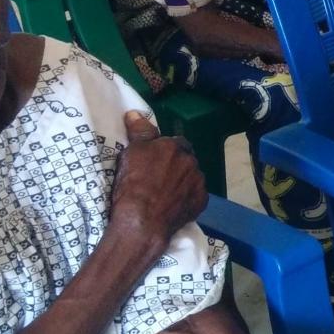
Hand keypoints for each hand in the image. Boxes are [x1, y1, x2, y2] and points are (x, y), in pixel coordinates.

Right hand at [110, 112, 207, 244]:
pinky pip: (195, 196)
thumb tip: (135, 113)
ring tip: (164, 194)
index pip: (175, 143)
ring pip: (191, 178)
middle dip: (175, 166)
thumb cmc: (134, 183)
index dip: (164, 151)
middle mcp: (193, 162)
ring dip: (182, 182)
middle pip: (185, 160)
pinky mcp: (201, 202)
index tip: (153, 161)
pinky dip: (186, 198)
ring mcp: (199, 183)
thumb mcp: (131, 152)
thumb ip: (139, 131)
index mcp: (177, 147)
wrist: (142, 220)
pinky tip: (172, 205)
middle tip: (157, 178)